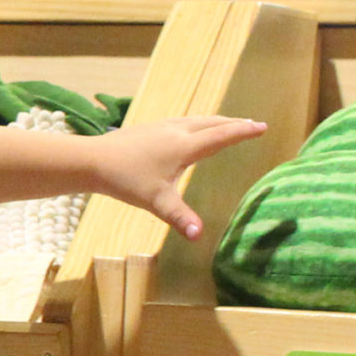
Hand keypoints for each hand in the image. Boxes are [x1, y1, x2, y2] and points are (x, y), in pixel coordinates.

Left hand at [93, 115, 267, 239]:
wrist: (92, 160)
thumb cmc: (125, 180)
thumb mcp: (155, 201)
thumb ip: (179, 217)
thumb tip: (198, 236)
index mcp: (185, 146)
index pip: (222, 136)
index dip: (243, 132)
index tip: (263, 127)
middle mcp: (177, 131)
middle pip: (213, 123)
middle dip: (234, 124)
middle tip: (253, 125)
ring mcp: (162, 126)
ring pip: (197, 119)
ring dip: (216, 121)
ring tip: (228, 124)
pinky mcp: (149, 127)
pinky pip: (182, 121)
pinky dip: (198, 122)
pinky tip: (192, 128)